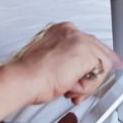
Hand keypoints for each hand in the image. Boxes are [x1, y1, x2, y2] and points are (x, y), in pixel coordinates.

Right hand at [8, 22, 122, 104]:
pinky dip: (88, 86)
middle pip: (99, 51)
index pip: (88, 44)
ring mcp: (80, 40)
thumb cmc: (28, 76)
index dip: (93, 61)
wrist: (22, 79)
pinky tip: (70, 87)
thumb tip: (81, 74)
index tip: (96, 70)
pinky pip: (100, 72)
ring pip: (101, 63)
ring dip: (87, 83)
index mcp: (61, 31)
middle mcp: (71, 31)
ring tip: (67, 88)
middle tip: (79, 91)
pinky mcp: (86, 52)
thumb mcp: (50, 62)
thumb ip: (68, 63)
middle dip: (93, 74)